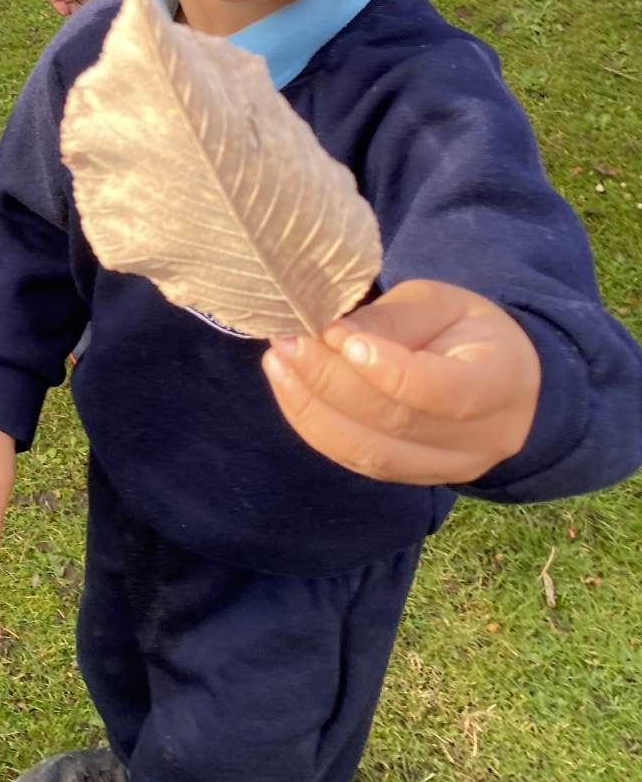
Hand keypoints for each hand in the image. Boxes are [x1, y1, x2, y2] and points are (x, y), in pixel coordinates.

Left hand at [261, 279, 540, 485]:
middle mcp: (483, 439)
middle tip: (288, 343)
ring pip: (372, 454)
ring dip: (313, 409)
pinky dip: (316, 426)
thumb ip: (392, 320)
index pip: (446, 391)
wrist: (496, 376)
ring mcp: (448, 469)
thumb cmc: (464, 329)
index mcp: (503, 382)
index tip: (339, 337)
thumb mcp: (439, 303)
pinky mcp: (412, 479)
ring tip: (279, 364)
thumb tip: (333, 335)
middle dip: (332, 382)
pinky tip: (289, 388)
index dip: (390, 371)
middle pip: (398, 423)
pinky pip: (358, 462)